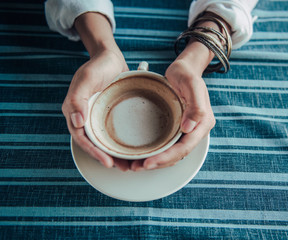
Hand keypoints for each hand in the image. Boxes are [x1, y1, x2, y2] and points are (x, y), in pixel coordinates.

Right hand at [62, 12, 129, 170]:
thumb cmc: (97, 66)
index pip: (83, 138)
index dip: (94, 152)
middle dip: (108, 158)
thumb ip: (78, 99)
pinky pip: (115, 132)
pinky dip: (122, 142)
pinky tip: (134, 148)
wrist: (110, 57)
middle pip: (95, 144)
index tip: (108, 162)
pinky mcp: (110, 114)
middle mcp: (87, 117)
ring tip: (130, 164)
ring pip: (106, 141)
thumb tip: (77, 122)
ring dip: (116, 154)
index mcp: (76, 111)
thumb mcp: (87, 79)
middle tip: (124, 168)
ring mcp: (99, 116)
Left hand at [130, 42, 215, 170]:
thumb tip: (188, 128)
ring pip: (172, 152)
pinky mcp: (178, 127)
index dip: (167, 157)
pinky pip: (168, 144)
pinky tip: (143, 153)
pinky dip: (156, 151)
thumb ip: (196, 106)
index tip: (149, 162)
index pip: (185, 147)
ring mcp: (187, 130)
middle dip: (159, 163)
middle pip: (178, 154)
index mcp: (202, 123)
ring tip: (136, 165)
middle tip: (137, 167)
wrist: (185, 69)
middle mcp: (196, 130)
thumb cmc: (187, 74)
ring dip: (156, 160)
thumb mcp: (191, 84)